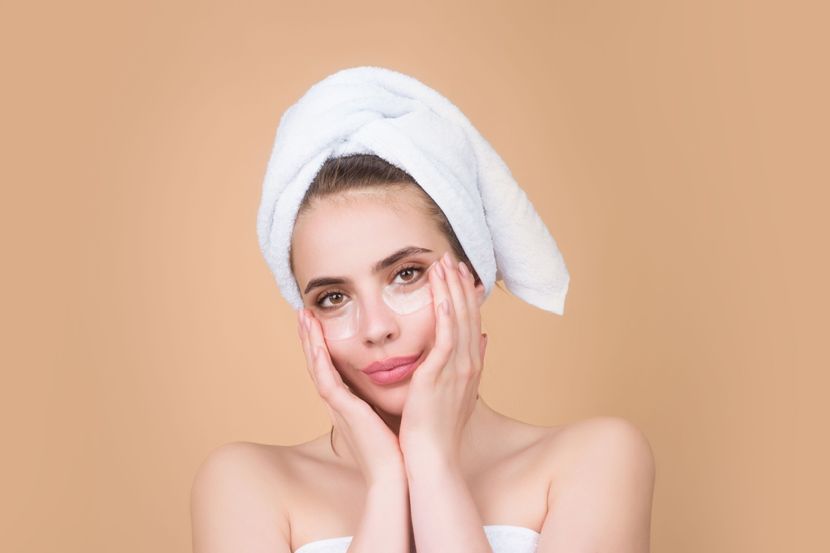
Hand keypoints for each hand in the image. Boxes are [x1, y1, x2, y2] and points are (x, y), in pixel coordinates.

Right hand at [297, 308, 404, 484]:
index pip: (331, 366)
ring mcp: (338, 407)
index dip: (322, 343)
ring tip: (303, 317)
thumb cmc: (396, 449)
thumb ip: (385, 398)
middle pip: (317, 362)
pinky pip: (326, 381)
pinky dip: (319, 361)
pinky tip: (315, 343)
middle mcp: (338, 403)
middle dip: (309, 337)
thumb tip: (399, 379)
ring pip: (317, 367)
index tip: (319, 321)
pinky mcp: (345, 412)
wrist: (397, 475)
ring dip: (309, 341)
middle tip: (303, 311)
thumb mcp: (388, 415)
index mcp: (348, 403)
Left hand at [398, 251, 487, 469]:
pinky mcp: (440, 374)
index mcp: (471, 365)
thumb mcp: (459, 392)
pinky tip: (442, 296)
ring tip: (443, 265)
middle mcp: (468, 362)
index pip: (471, 321)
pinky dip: (445, 315)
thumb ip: (469, 364)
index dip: (466, 295)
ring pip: (457, 320)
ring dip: (451, 290)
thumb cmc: (438, 427)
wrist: (432, 454)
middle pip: (467, 314)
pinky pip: (445, 338)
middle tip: (452, 257)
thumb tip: (482, 339)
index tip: (461, 273)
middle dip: (459, 284)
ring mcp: (456, 368)